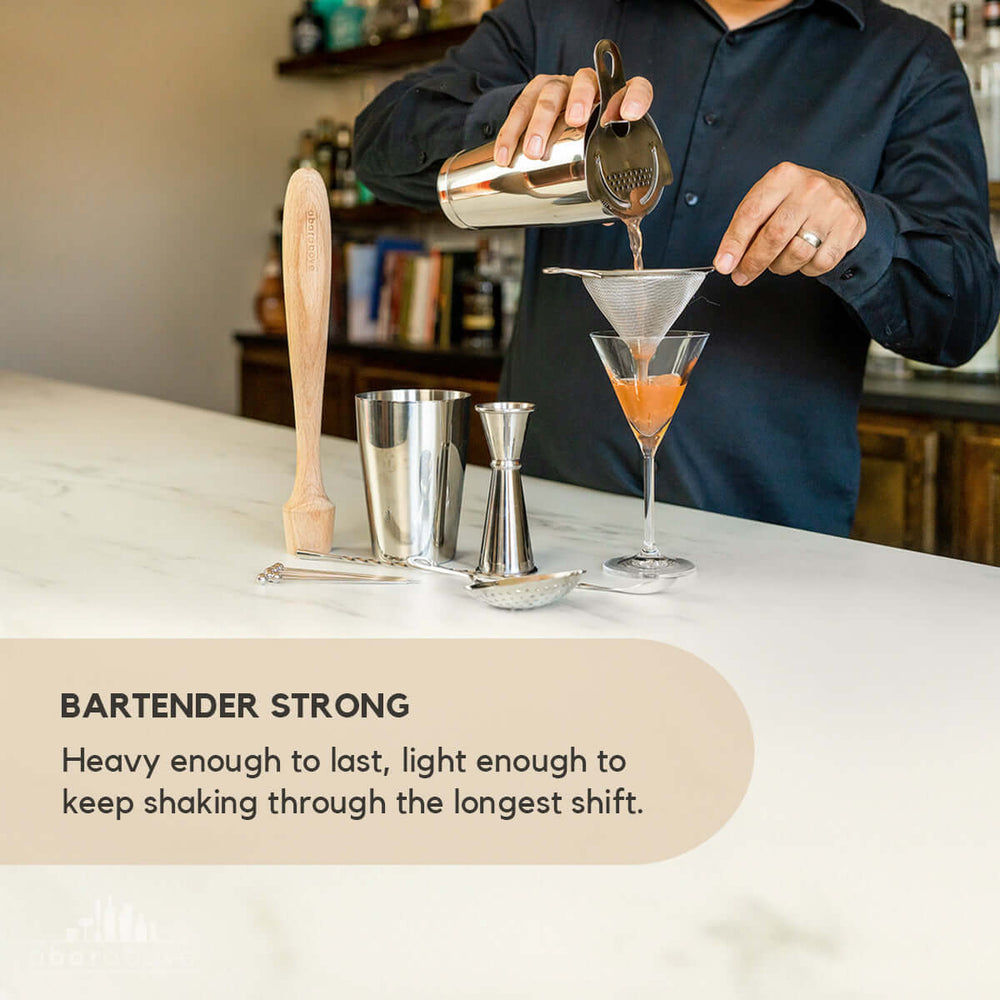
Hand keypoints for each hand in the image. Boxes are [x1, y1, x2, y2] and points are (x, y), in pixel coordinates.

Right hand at [493, 69, 652, 166]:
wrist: (557, 120)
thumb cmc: (587, 141)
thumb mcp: (602, 155)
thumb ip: (608, 180)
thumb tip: (613, 216)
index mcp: (615, 100)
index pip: (635, 88)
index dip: (636, 98)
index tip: (629, 114)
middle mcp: (589, 87)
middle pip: (585, 82)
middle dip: (580, 100)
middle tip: (575, 122)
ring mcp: (560, 87)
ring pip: (551, 93)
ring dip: (541, 121)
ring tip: (534, 152)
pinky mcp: (534, 92)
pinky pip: (520, 107)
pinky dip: (511, 132)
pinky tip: (506, 155)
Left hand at [713, 162, 866, 285]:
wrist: (838, 195)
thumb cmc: (792, 202)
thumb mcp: (767, 202)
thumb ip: (745, 228)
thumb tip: (726, 263)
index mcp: (783, 177)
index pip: (752, 213)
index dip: (735, 243)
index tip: (724, 265)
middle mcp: (810, 188)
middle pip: (775, 236)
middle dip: (754, 262)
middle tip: (742, 276)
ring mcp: (832, 207)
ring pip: (797, 254)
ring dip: (780, 266)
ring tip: (778, 260)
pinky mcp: (849, 226)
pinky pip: (820, 263)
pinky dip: (806, 269)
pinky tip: (804, 257)